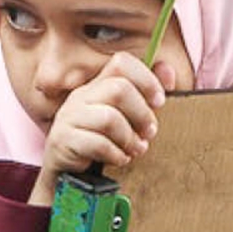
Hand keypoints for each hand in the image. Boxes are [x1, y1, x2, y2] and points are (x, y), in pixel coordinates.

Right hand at [28, 53, 171, 205]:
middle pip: (119, 89)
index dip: (146, 78)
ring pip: (109, 118)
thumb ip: (145, 94)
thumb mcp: (124, 114)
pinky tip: (120, 159)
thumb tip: (169, 72)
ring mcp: (69, 117)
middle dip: (142, 114)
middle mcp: (81, 95)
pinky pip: (97, 144)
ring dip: (130, 138)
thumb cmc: (100, 138)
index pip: (121, 62)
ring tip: (137, 149)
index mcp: (97, 84)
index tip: (159, 101)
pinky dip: (116, 154)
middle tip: (149, 133)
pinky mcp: (63, 140)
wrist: (64, 169)